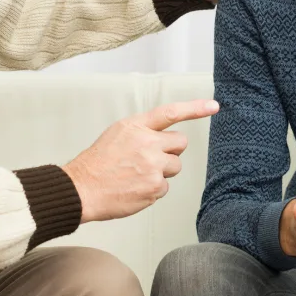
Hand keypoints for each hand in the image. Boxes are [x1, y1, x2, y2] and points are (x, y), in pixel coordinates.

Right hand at [62, 99, 218, 222]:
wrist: (82, 189)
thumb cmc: (97, 163)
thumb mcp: (117, 134)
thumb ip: (142, 132)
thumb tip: (163, 138)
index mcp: (136, 127)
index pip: (171, 112)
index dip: (195, 108)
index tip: (213, 106)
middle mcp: (147, 143)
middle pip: (180, 143)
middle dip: (171, 151)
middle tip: (150, 159)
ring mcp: (153, 166)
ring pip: (174, 167)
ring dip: (162, 171)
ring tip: (137, 175)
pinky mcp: (155, 187)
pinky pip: (165, 187)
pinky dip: (153, 189)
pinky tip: (135, 187)